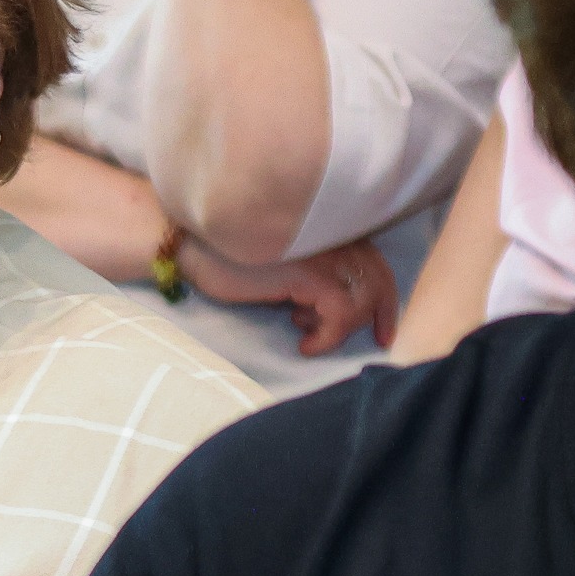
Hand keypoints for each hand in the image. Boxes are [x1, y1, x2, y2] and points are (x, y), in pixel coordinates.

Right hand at [182, 237, 398, 356]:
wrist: (190, 247)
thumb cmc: (224, 257)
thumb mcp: (277, 265)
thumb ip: (307, 275)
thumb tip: (323, 305)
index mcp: (324, 230)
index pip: (373, 261)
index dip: (384, 295)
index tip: (380, 326)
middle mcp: (330, 237)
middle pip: (378, 278)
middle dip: (381, 314)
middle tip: (378, 341)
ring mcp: (322, 254)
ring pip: (362, 300)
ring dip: (343, 327)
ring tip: (309, 333)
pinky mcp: (309, 275)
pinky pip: (340, 315)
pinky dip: (327, 338)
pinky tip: (304, 345)